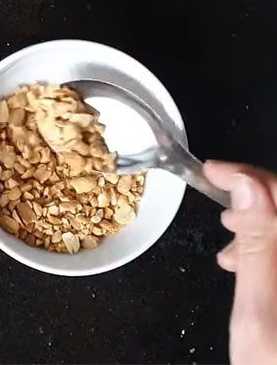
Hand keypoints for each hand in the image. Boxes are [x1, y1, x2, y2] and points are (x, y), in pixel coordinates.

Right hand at [205, 160, 276, 364]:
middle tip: (221, 209)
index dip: (252, 176)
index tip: (214, 173)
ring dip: (264, 226)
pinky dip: (271, 250)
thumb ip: (260, 242)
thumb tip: (248, 183)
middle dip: (257, 200)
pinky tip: (248, 266)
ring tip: (230, 244)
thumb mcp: (260, 312)